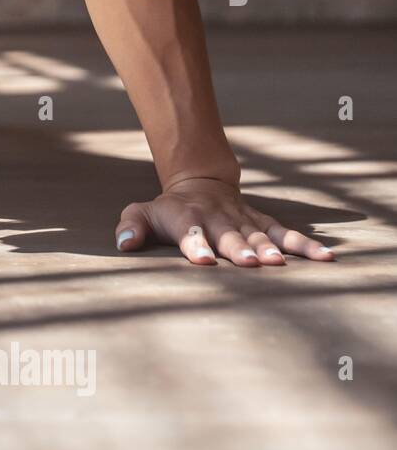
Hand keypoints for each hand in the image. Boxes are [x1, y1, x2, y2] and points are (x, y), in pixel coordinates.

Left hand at [115, 177, 334, 266]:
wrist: (201, 185)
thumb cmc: (168, 210)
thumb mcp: (142, 212)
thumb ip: (131, 225)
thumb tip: (123, 243)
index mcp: (187, 219)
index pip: (190, 233)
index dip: (196, 245)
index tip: (204, 261)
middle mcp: (218, 219)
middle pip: (230, 235)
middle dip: (240, 249)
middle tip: (251, 264)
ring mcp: (244, 222)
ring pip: (261, 236)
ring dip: (272, 249)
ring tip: (282, 265)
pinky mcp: (264, 224)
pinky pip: (287, 234)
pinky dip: (306, 245)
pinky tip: (327, 257)